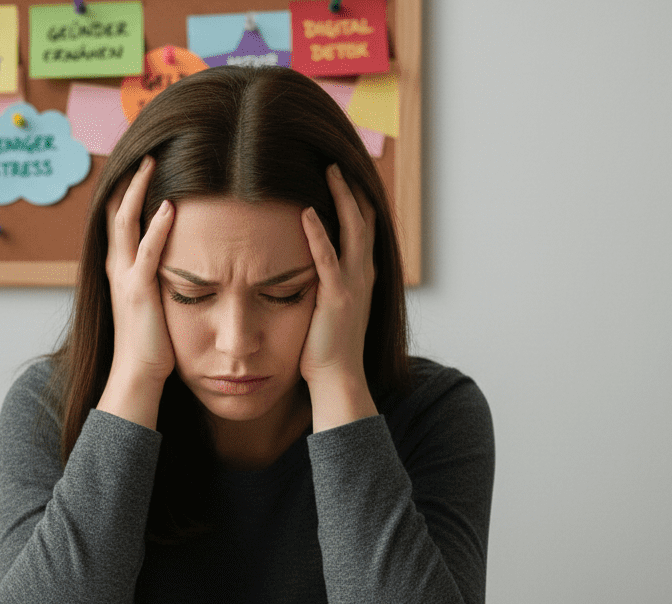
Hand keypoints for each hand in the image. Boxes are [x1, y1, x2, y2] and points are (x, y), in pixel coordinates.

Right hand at [96, 157, 176, 428]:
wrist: (138, 374)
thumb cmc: (151, 341)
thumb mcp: (153, 300)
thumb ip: (158, 275)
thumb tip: (175, 259)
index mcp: (120, 267)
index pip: (119, 218)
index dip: (128, 189)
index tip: (142, 164)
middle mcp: (117, 266)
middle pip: (116, 210)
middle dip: (129, 179)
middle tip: (145, 150)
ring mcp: (125, 276)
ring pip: (125, 222)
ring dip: (138, 191)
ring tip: (152, 164)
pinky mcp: (139, 290)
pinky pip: (148, 251)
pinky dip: (157, 227)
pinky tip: (169, 206)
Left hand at [298, 165, 378, 427]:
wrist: (338, 379)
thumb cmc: (327, 347)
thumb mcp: (329, 305)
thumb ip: (324, 280)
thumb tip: (308, 263)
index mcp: (363, 274)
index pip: (364, 226)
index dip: (356, 197)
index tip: (343, 171)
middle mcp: (364, 274)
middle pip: (365, 218)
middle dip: (353, 187)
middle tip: (339, 157)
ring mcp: (353, 285)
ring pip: (353, 230)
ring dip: (342, 198)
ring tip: (330, 170)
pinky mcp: (336, 298)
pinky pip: (328, 259)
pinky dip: (318, 234)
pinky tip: (307, 213)